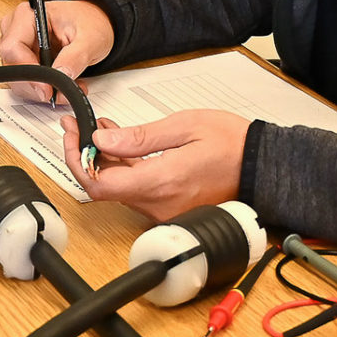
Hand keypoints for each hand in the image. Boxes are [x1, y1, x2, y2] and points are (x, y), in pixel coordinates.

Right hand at [0, 0, 112, 103]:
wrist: (94, 24)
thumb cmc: (90, 22)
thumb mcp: (90, 39)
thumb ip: (75, 57)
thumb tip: (61, 76)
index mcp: (27, 15)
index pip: (13, 47)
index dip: (28, 72)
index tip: (47, 89)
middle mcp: (16, 29)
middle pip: (12, 67)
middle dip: (38, 85)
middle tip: (62, 91)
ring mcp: (17, 46)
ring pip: (17, 80)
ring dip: (42, 90)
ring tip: (68, 84)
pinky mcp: (22, 60)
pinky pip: (24, 83)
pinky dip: (42, 89)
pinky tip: (61, 84)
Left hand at [60, 109, 250, 221]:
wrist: (263, 167)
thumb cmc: (232, 144)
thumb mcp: (183, 126)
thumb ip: (139, 137)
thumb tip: (101, 140)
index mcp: (160, 182)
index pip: (98, 184)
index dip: (77, 161)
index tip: (73, 136)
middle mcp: (159, 204)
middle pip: (105, 187)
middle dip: (86, 155)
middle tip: (79, 125)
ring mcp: (164, 210)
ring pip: (121, 189)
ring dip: (105, 161)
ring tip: (101, 128)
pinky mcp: (170, 208)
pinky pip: (138, 191)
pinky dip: (124, 169)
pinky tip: (122, 146)